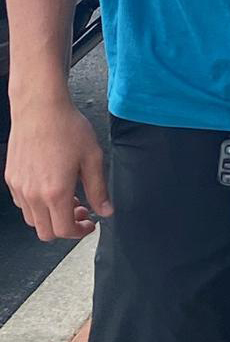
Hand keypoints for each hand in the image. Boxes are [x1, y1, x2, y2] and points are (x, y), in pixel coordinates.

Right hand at [4, 99, 110, 240]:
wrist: (40, 109)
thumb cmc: (67, 128)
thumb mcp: (92, 158)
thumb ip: (99, 189)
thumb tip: (106, 210)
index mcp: (55, 192)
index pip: (64, 230)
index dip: (79, 232)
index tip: (90, 224)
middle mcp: (33, 194)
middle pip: (46, 231)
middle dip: (66, 227)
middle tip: (82, 210)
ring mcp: (19, 188)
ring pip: (32, 220)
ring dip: (51, 217)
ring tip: (68, 196)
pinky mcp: (11, 179)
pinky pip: (23, 204)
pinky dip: (37, 205)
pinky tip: (51, 188)